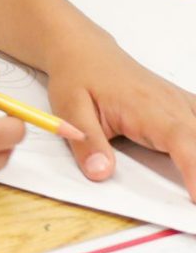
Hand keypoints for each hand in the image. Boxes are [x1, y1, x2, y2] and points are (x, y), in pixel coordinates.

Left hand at [44, 31, 195, 196]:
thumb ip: (86, 142)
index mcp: (147, 107)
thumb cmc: (78, 76)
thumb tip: (101, 173)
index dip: (195, 170)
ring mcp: (183, 105)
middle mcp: (173, 105)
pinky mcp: (185, 108)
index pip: (181, 141)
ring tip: (195, 185)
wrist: (84, 52)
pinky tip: (194, 160)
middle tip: (193, 200)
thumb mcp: (69, 108)